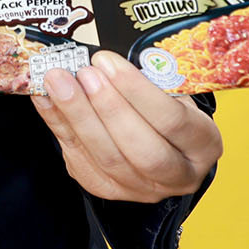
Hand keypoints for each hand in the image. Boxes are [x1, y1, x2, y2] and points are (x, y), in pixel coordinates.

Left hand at [33, 51, 221, 202]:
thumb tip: (103, 59)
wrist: (160, 141)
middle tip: (83, 72)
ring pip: (107, 159)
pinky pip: (79, 159)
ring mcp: (142, 189)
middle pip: (141, 150)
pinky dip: (58, 125)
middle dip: (107, 108)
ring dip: (77, 115)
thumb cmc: (165, 106)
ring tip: (57, 80)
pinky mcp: (107, 189)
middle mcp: (178, 175)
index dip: (137, 91)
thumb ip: (148, 79)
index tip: (107, 61)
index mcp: (203, 145)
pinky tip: (45, 98)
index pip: (173, 121)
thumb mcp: (171, 91)